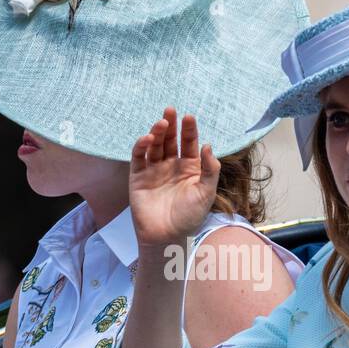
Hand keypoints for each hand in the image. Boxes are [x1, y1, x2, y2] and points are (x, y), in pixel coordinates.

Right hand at [128, 107, 219, 247]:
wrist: (166, 237)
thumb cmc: (189, 218)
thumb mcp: (206, 193)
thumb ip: (210, 170)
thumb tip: (208, 145)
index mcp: (190, 168)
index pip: (189, 143)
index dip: (189, 130)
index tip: (189, 117)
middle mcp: (172, 165)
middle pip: (170, 140)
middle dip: (170, 125)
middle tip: (171, 110)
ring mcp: (154, 170)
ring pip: (155, 145)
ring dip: (156, 133)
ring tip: (161, 123)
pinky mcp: (139, 177)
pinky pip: (139, 157)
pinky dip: (141, 146)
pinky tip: (147, 139)